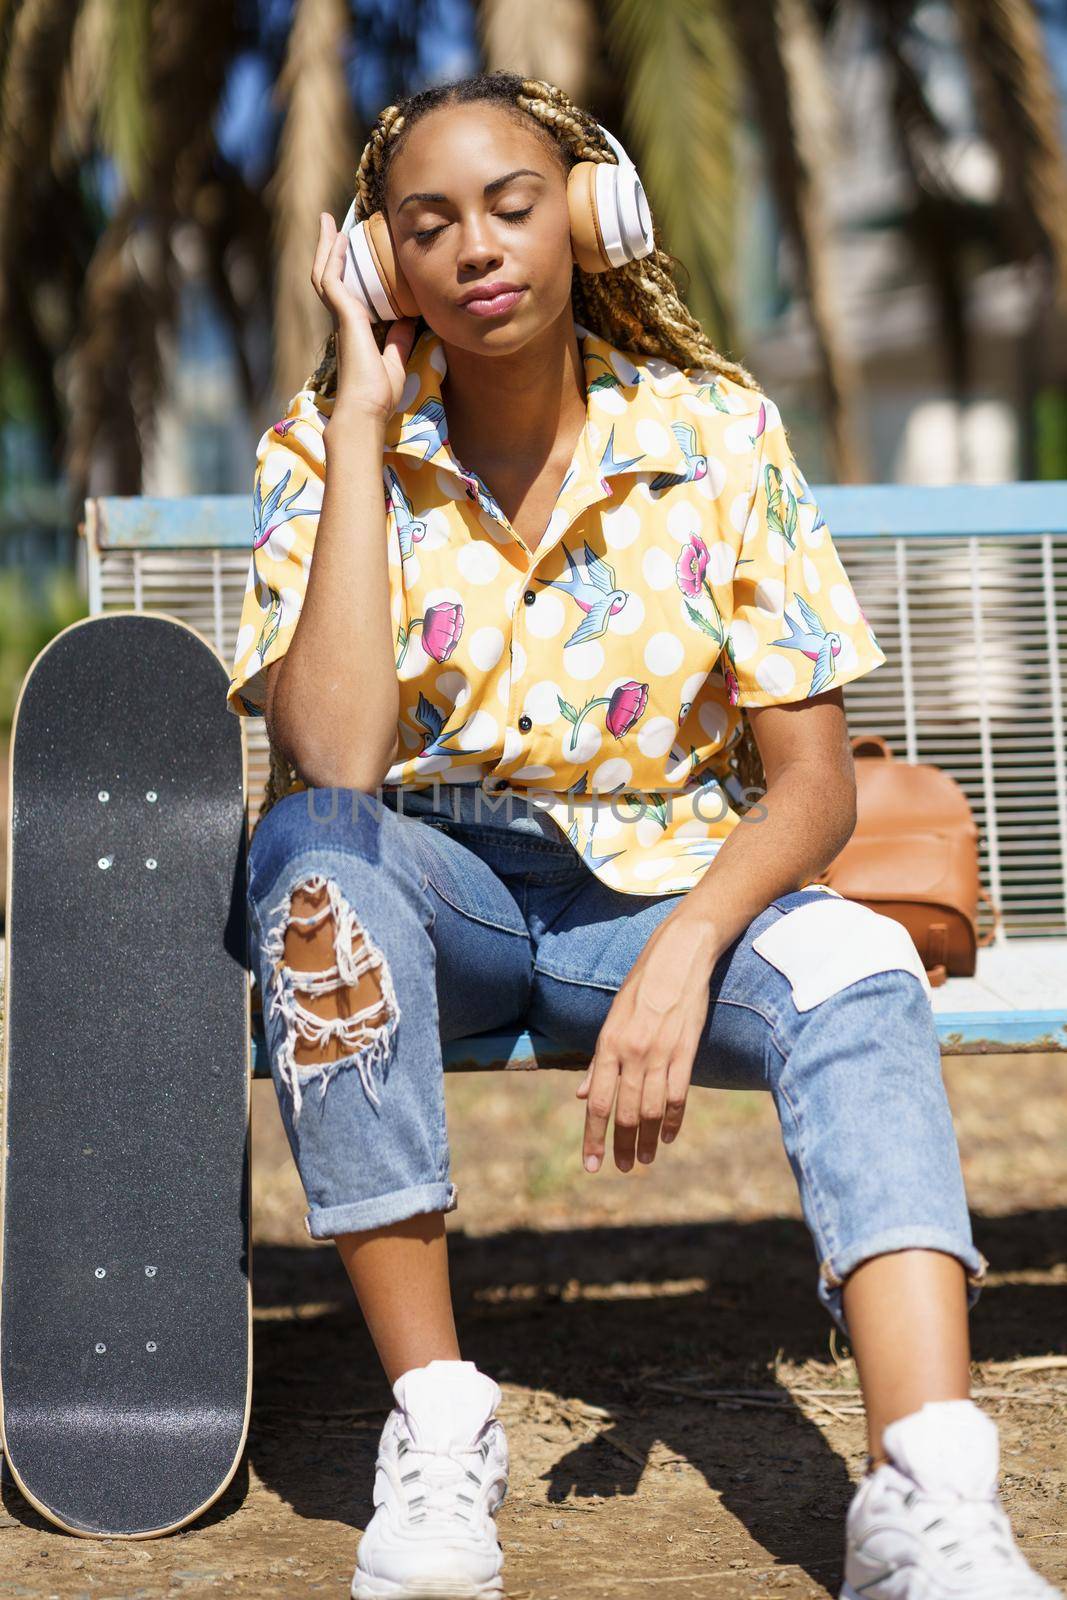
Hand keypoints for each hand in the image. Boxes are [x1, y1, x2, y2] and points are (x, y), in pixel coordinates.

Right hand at [312, 211, 418, 422]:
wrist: (366, 410)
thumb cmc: (378, 395)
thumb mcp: (395, 362)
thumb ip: (399, 341)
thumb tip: (408, 321)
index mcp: (354, 330)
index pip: (346, 293)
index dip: (345, 271)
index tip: (350, 252)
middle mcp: (343, 320)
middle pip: (329, 276)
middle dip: (330, 250)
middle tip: (331, 225)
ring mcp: (341, 317)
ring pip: (325, 272)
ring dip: (327, 246)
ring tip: (329, 222)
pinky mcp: (345, 316)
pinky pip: (333, 279)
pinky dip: (336, 257)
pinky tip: (341, 239)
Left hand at [575, 907, 720, 1171]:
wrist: (678, 957)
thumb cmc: (640, 986)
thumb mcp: (612, 1019)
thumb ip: (598, 1061)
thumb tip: (583, 1095)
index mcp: (608, 1044)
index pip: (598, 1102)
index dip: (593, 1136)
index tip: (591, 1164)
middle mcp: (632, 1052)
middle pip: (624, 1112)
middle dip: (620, 1145)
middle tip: (621, 1168)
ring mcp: (661, 1053)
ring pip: (650, 1109)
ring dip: (646, 1139)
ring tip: (643, 1160)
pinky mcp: (686, 1051)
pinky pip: (677, 1095)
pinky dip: (672, 1120)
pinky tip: (667, 1136)